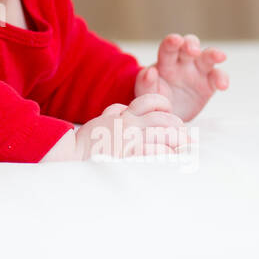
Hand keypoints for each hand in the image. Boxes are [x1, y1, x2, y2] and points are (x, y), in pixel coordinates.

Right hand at [53, 93, 185, 160]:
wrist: (72, 155)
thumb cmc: (87, 141)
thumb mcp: (101, 120)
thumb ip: (114, 112)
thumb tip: (124, 108)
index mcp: (123, 116)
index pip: (148, 101)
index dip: (163, 104)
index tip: (170, 112)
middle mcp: (128, 125)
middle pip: (161, 118)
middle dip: (177, 125)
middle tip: (185, 135)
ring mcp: (130, 140)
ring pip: (161, 133)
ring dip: (177, 139)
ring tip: (185, 146)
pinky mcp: (129, 155)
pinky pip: (154, 151)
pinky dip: (166, 153)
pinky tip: (173, 157)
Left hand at [135, 33, 228, 121]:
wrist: (167, 117)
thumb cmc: (154, 99)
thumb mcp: (145, 93)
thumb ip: (145, 83)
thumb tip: (150, 72)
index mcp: (165, 62)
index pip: (168, 47)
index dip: (172, 42)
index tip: (175, 40)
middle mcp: (183, 62)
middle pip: (189, 44)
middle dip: (192, 44)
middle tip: (193, 51)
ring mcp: (198, 71)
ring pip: (208, 57)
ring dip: (214, 54)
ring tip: (219, 56)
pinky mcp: (209, 84)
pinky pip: (218, 77)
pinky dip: (221, 78)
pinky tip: (222, 85)